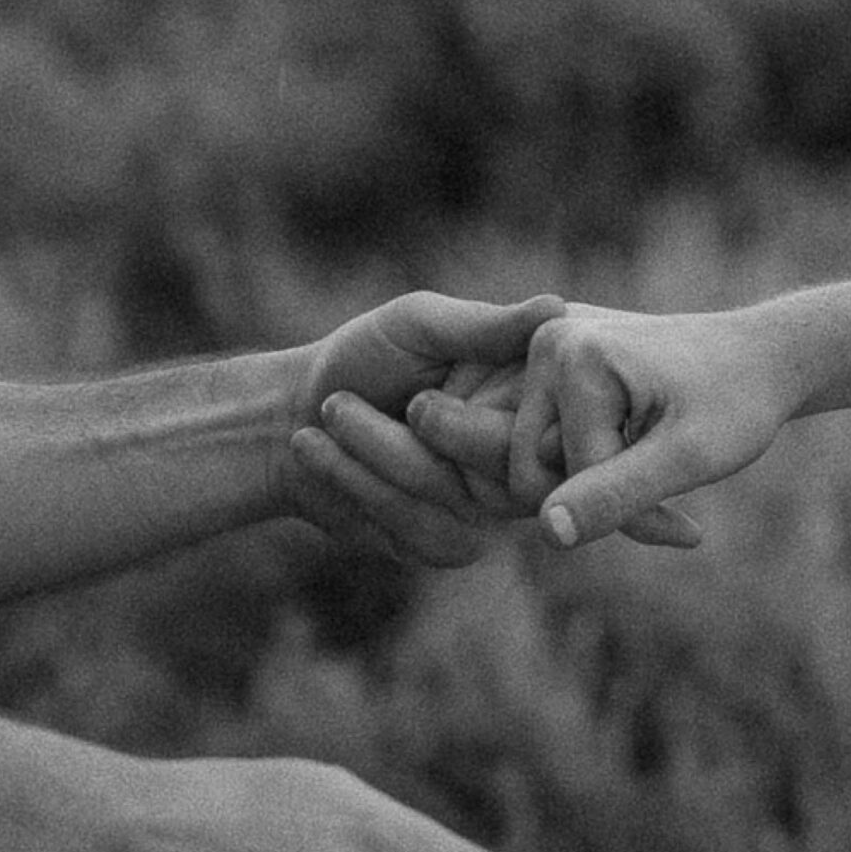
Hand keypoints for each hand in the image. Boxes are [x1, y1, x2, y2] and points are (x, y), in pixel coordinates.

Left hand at [278, 290, 566, 566]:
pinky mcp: (449, 544)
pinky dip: (355, 482)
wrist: (293, 412)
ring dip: (368, 453)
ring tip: (327, 412)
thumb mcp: (420, 325)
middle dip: (413, 437)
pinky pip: (416, 527)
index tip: (415, 402)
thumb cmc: (365, 355)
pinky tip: (317, 449)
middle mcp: (524, 458)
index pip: (550, 426)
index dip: (489, 423)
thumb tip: (557, 307)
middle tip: (340, 403)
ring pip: (444, 497)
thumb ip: (486, 326)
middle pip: (498, 468)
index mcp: (531, 400)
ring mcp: (489, 507)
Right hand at [407, 303, 795, 548]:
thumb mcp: (688, 458)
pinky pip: (543, 441)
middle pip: (526, 470)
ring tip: (651, 465)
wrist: (760, 357)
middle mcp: (545, 342)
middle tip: (664, 486)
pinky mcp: (551, 363)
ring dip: (591, 483)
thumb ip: (616, 494)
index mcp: (572, 355)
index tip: (686, 519)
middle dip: (594, 498)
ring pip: (532, 462)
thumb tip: (548, 531)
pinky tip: (636, 450)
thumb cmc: (737, 405)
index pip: (560, 481)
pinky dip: (588, 464)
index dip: (624, 513)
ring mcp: (544, 348)